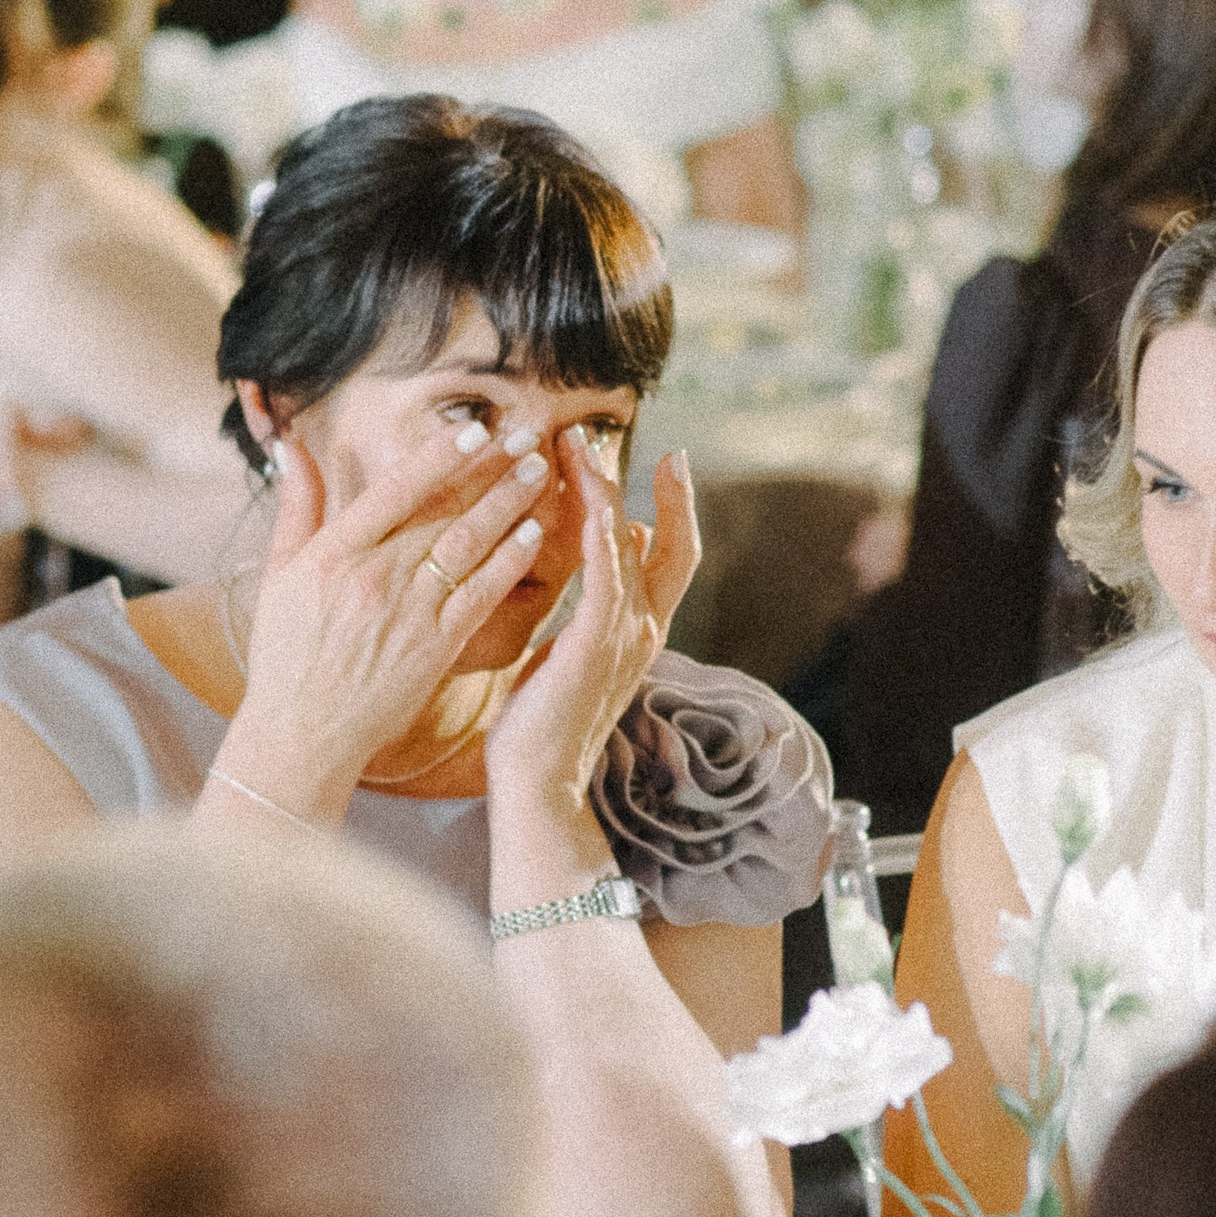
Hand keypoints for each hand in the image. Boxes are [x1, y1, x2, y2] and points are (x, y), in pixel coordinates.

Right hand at [225, 424, 556, 809]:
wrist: (301, 735)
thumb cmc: (285, 654)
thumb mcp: (277, 574)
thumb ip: (296, 506)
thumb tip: (292, 444)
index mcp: (334, 554)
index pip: (396, 490)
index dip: (440, 456)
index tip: (475, 428)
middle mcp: (374, 578)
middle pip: (442, 511)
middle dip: (489, 469)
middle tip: (528, 435)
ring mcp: (408, 614)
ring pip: (468, 546)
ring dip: (508, 505)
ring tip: (538, 472)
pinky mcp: (435, 649)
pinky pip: (480, 596)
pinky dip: (509, 563)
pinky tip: (535, 535)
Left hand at [483, 438, 700, 814]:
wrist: (539, 781)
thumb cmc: (545, 717)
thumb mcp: (577, 645)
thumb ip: (601, 599)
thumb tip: (624, 542)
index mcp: (641, 628)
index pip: (673, 552)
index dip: (676, 504)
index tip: (669, 459)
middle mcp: (644, 630)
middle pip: (668, 541)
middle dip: (657, 486)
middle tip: (616, 435)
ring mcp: (624, 641)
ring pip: (627, 550)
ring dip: (603, 493)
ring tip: (579, 447)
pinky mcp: (593, 651)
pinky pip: (605, 585)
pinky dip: (602, 543)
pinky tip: (591, 508)